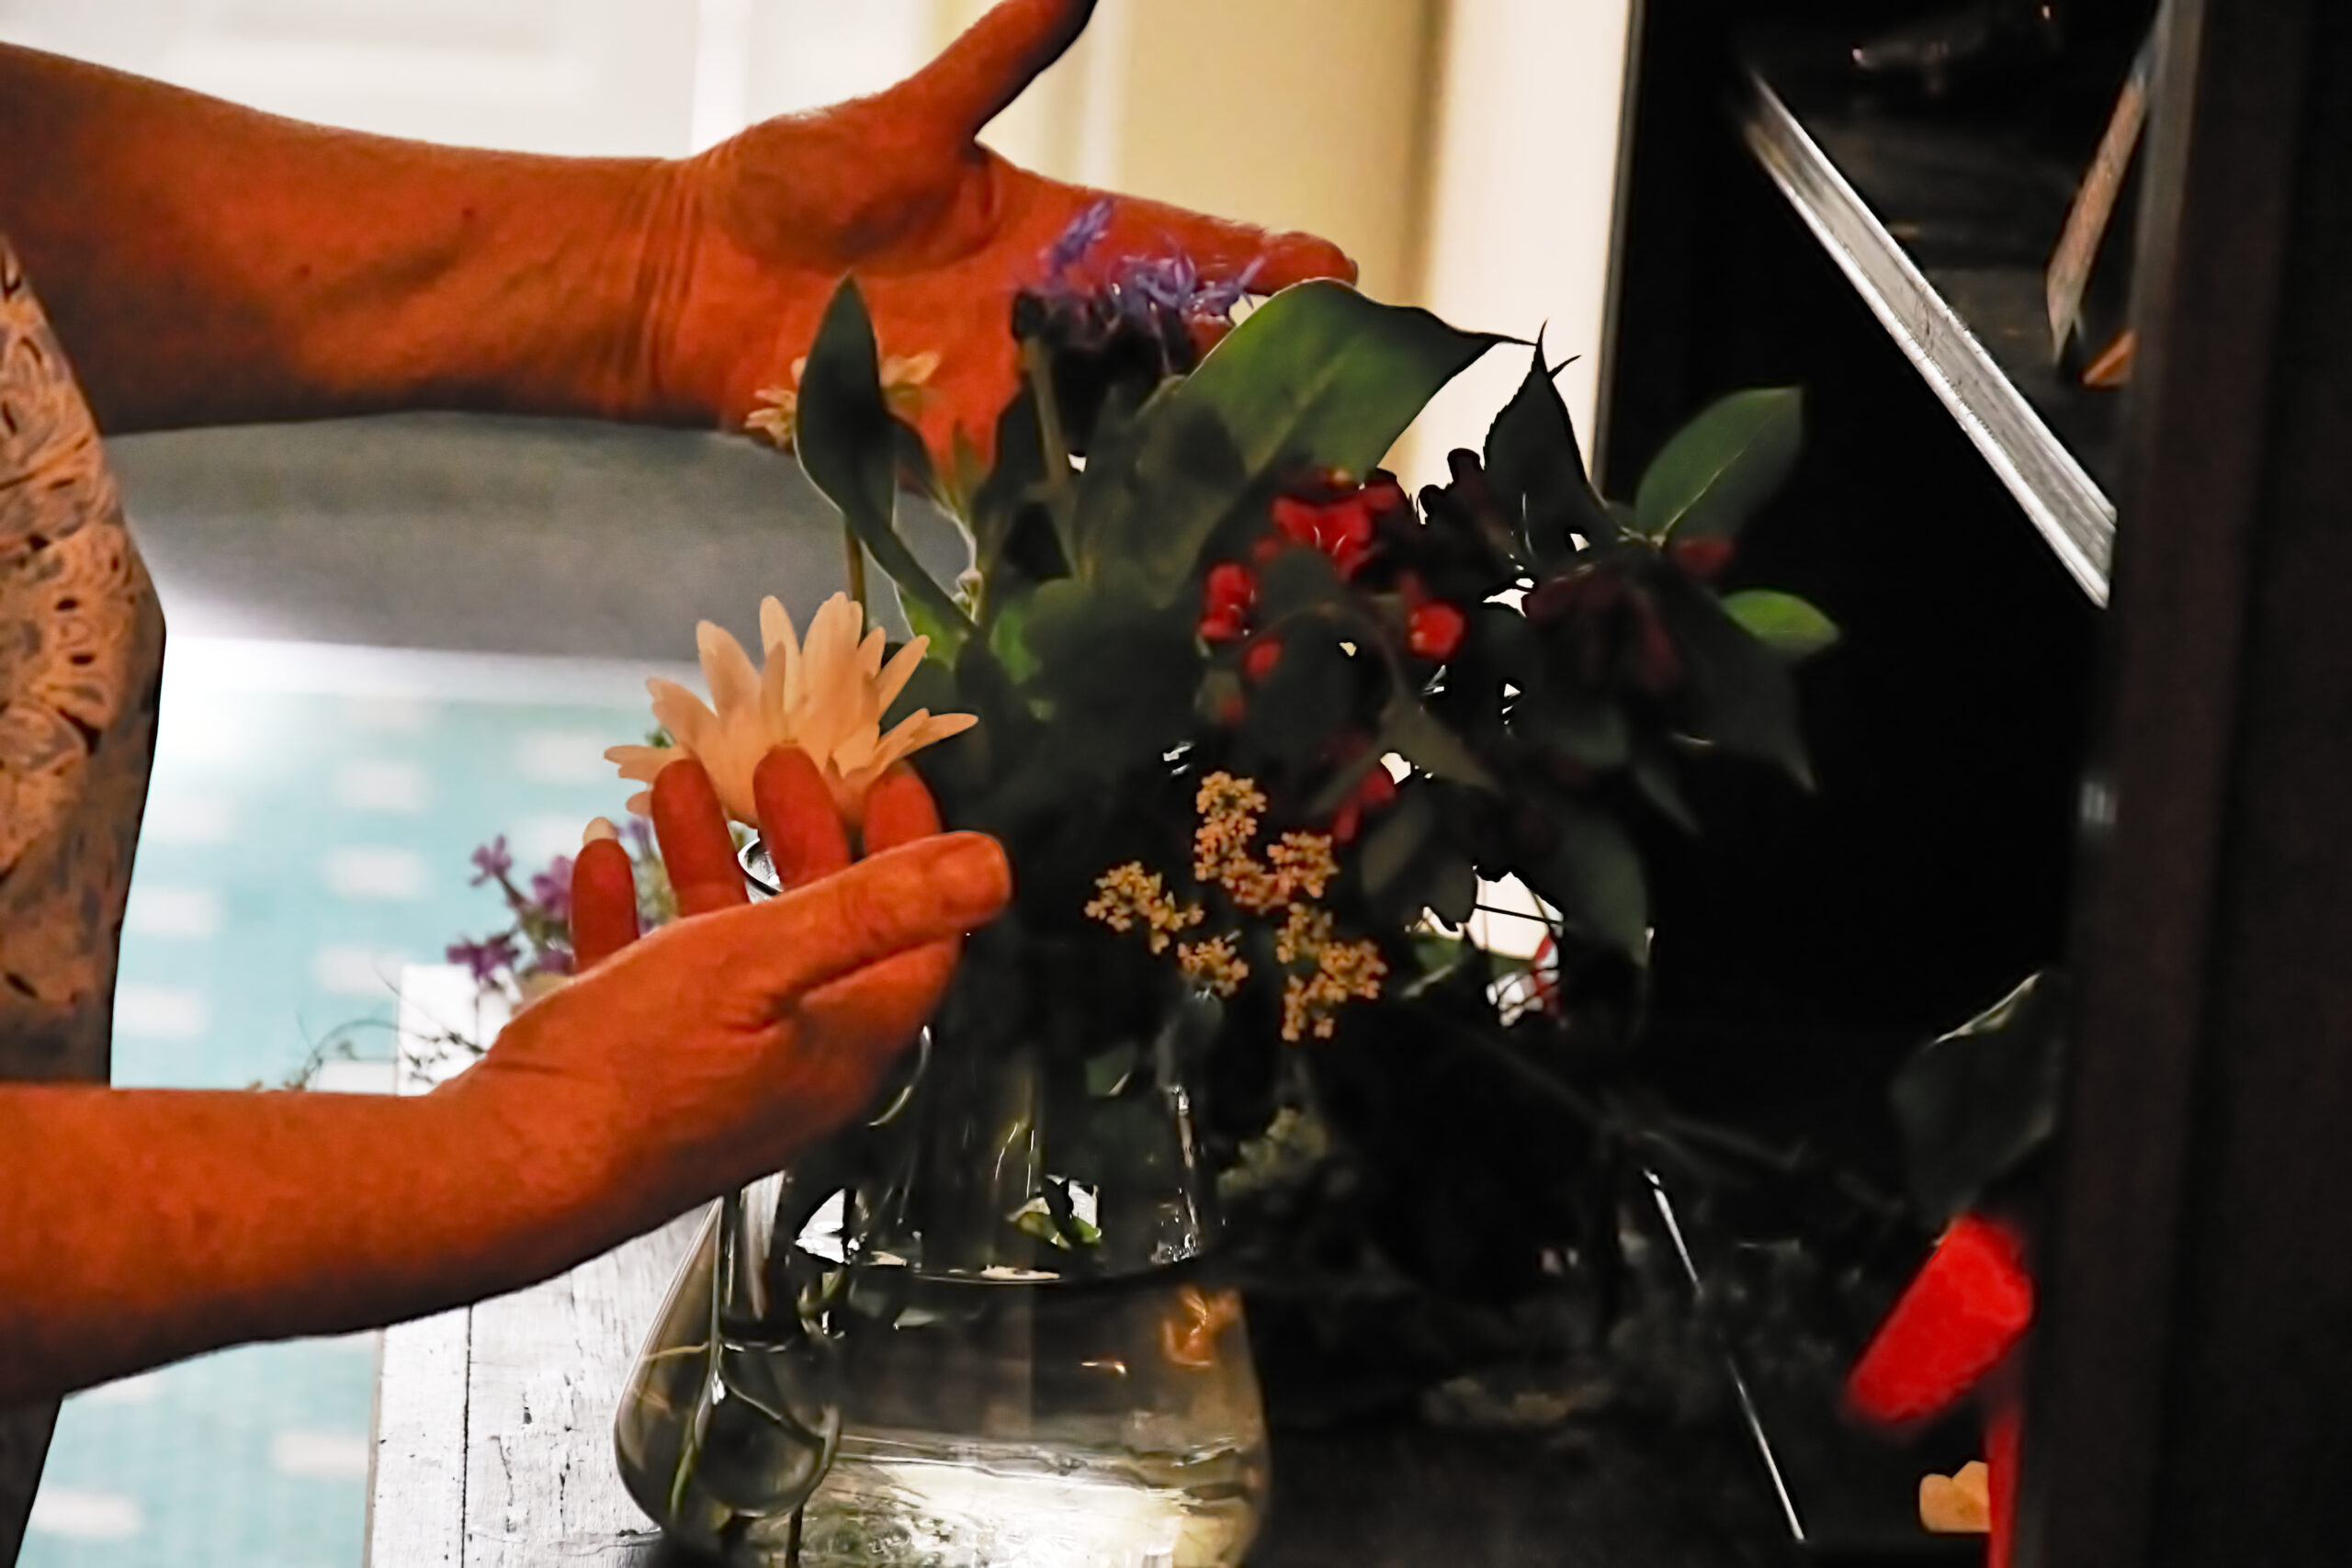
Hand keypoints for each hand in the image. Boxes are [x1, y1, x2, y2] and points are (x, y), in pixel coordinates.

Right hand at [446, 749, 1001, 1234]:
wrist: (506, 1177)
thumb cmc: (641, 1073)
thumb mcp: (767, 964)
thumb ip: (878, 911)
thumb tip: (995, 866)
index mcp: (841, 1040)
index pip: (915, 937)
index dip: (913, 853)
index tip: (881, 772)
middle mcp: (786, 1056)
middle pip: (822, 928)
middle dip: (805, 835)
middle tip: (778, 760)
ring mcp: (704, 1066)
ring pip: (724, 940)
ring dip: (708, 854)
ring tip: (680, 780)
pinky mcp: (625, 1069)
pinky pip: (639, 972)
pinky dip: (628, 908)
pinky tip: (598, 853)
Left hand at [653, 0, 1354, 453]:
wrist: (700, 276)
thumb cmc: (798, 187)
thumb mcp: (916, 119)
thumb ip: (1005, 51)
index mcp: (1064, 240)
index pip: (1193, 254)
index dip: (1267, 267)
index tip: (1338, 276)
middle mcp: (1056, 327)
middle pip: (1184, 354)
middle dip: (1263, 377)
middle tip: (1343, 401)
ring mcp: (1014, 397)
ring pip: (1131, 430)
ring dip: (1198, 459)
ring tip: (1278, 482)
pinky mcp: (960, 459)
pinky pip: (1042, 492)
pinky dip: (1095, 513)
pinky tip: (1158, 534)